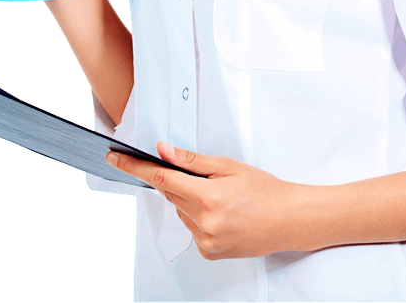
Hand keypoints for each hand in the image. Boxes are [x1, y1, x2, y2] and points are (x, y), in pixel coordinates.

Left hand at [106, 142, 308, 259]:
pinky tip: (223, 215)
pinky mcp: (209, 253)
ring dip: (191, 201)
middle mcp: (204, 223)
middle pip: (170, 194)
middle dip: (176, 181)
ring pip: (181, 212)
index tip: (115, 158)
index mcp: (209, 197)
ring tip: (223, 198)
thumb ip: (193, 161)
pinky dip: (199, 218)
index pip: (161, 178)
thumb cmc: (266, 190)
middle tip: (201, 177)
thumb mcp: (229, 167)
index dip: (134, 167)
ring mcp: (206, 242)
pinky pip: (192, 229)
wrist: (290, 219)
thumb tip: (163, 151)